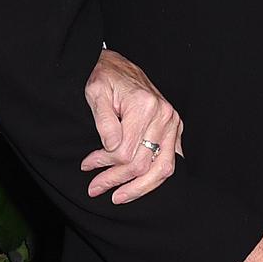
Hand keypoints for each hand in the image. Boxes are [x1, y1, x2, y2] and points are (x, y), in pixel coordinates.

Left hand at [81, 48, 183, 202]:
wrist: (118, 65)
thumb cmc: (105, 78)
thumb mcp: (95, 93)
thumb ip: (104, 122)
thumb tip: (111, 148)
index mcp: (144, 106)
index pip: (125, 152)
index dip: (104, 164)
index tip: (87, 166)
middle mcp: (164, 115)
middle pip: (143, 164)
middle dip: (116, 180)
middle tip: (95, 188)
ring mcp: (173, 122)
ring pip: (162, 168)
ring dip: (139, 187)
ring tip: (119, 196)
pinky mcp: (175, 128)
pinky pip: (170, 161)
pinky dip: (156, 176)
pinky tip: (139, 184)